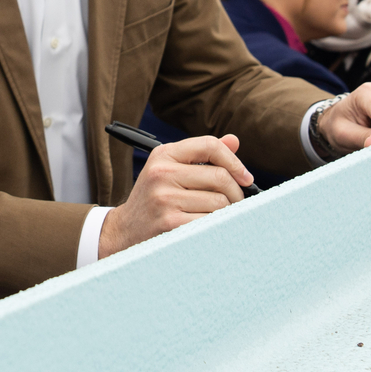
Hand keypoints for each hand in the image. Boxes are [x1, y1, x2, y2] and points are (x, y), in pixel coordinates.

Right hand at [97, 133, 251, 257]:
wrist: (124, 230)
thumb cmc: (154, 198)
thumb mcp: (170, 170)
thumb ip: (202, 156)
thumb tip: (234, 141)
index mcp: (163, 155)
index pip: (209, 145)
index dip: (234, 161)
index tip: (246, 177)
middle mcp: (161, 173)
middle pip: (220, 177)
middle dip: (236, 193)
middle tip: (236, 203)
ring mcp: (164, 198)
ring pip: (220, 203)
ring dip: (225, 213)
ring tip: (215, 216)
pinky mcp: (169, 223)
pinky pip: (210, 222)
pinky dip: (215, 226)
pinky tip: (207, 227)